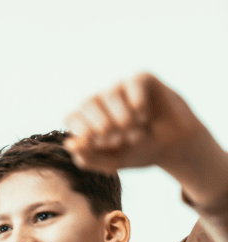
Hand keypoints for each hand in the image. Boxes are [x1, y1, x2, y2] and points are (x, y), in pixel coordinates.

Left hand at [64, 72, 205, 173]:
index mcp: (89, 120)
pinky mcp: (142, 79)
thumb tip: (69, 145)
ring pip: (110, 93)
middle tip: (118, 139)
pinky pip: (133, 83)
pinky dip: (137, 103)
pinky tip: (144, 117)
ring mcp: (121, 88)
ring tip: (135, 132)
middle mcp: (101, 101)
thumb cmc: (139, 152)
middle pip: (87, 102)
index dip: (83, 130)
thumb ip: (88, 159)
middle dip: (102, 125)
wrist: (172, 147)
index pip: (71, 116)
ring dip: (122, 117)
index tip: (99, 143)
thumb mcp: (112, 163)